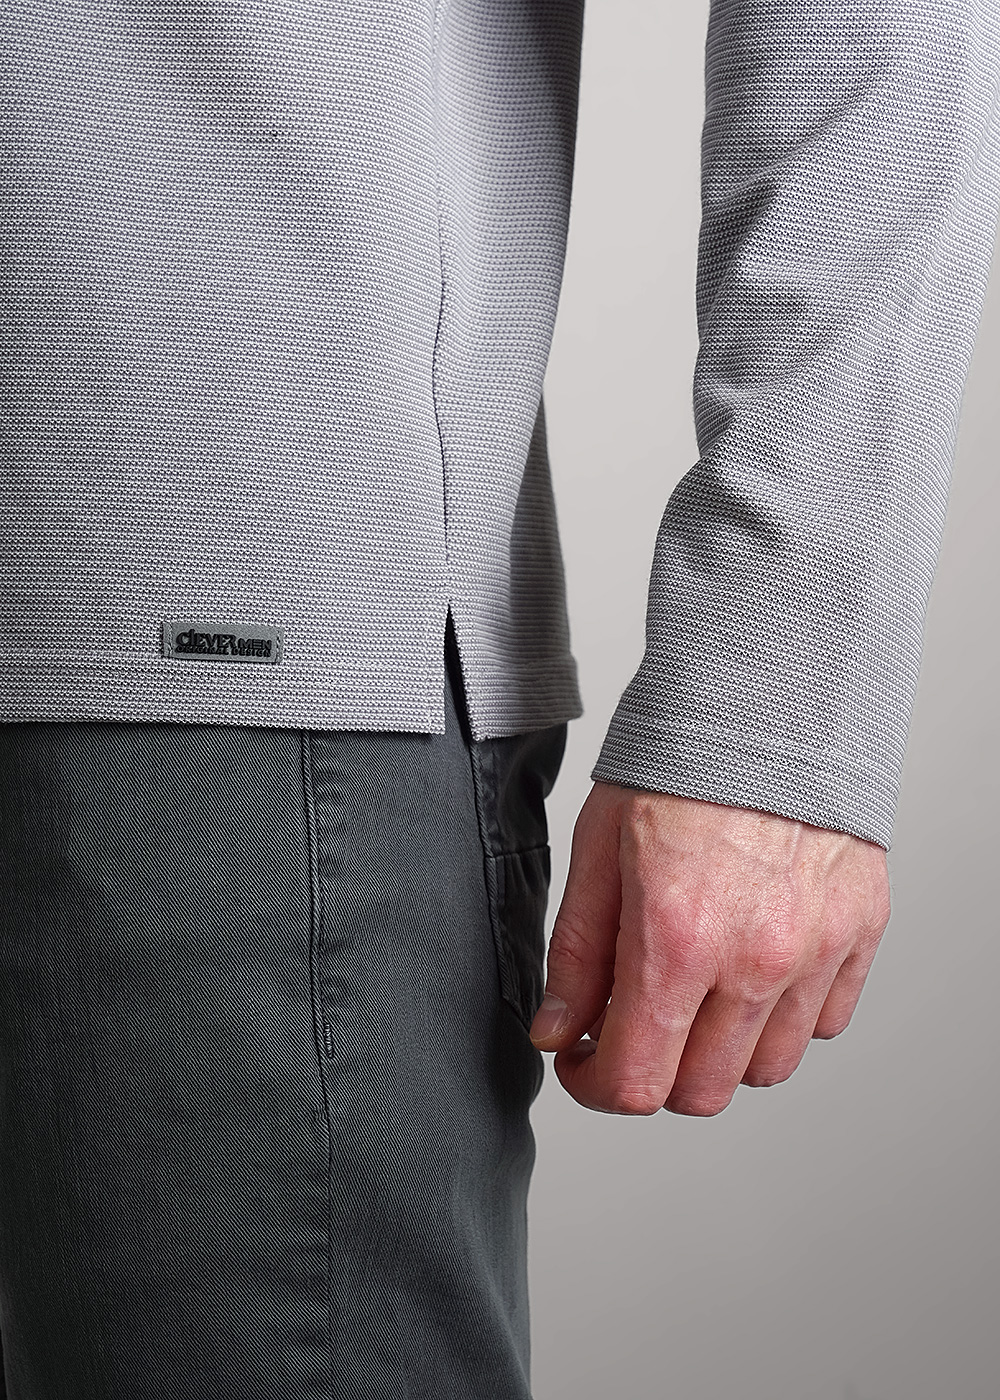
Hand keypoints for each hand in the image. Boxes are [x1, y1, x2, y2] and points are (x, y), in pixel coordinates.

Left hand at [528, 781, 890, 1115]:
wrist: (770, 701)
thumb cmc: (681, 764)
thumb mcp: (599, 849)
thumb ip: (578, 953)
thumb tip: (558, 1031)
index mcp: (678, 939)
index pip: (637, 1082)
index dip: (594, 1087)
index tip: (582, 1062)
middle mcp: (757, 959)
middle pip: (702, 1093)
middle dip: (655, 1074)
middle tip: (634, 1027)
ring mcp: (817, 951)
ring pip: (768, 1070)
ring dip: (721, 1052)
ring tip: (697, 995)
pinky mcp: (860, 933)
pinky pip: (826, 1024)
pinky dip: (785, 1017)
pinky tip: (753, 970)